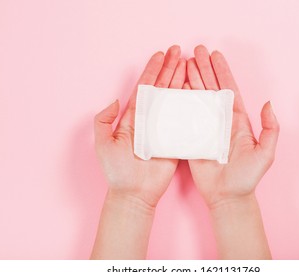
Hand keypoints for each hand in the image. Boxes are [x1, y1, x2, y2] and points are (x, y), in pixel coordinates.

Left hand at [94, 45, 185, 207]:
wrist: (134, 192)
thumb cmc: (118, 171)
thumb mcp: (102, 143)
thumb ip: (103, 120)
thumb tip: (114, 100)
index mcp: (133, 117)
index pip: (144, 87)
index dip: (152, 70)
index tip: (159, 54)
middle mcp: (150, 119)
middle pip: (161, 88)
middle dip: (169, 69)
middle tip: (177, 51)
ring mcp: (164, 128)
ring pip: (174, 99)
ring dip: (180, 80)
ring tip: (187, 64)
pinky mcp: (176, 139)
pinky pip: (184, 119)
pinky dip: (190, 104)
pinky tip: (195, 90)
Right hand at [186, 45, 279, 207]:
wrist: (228, 196)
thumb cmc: (248, 177)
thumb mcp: (265, 153)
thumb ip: (270, 128)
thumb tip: (268, 103)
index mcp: (237, 120)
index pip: (229, 89)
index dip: (223, 71)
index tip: (216, 55)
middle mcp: (221, 120)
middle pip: (211, 88)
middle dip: (204, 69)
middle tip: (196, 51)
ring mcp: (205, 128)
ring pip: (197, 98)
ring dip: (192, 79)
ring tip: (185, 63)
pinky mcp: (192, 138)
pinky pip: (185, 116)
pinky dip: (181, 101)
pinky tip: (178, 87)